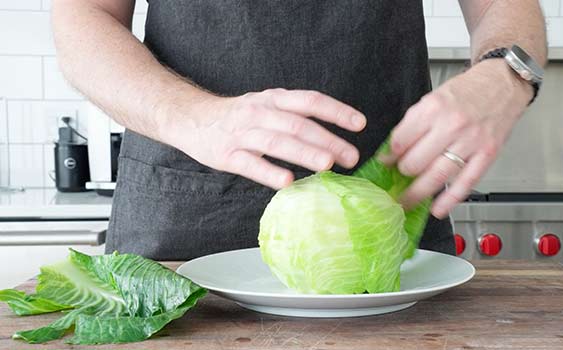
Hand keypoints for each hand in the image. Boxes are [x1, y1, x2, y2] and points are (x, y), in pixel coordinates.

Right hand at [173, 88, 365, 188]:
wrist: (191, 118)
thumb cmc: (238, 117)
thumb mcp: (267, 106)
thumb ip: (295, 117)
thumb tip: (333, 138)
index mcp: (274, 99)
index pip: (310, 101)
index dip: (336, 111)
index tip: (360, 124)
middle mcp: (260, 112)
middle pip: (298, 124)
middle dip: (327, 140)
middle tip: (351, 157)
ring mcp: (243, 134)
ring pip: (278, 142)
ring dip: (304, 153)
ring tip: (328, 165)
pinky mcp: (227, 155)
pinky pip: (251, 164)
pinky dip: (269, 173)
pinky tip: (287, 182)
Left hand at [386, 59, 531, 217]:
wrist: (503, 82)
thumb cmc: (468, 90)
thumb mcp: (434, 98)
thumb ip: (414, 124)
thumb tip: (394, 150)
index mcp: (433, 108)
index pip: (400, 141)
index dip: (389, 156)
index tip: (386, 163)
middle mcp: (451, 125)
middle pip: (415, 162)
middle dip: (402, 174)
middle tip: (398, 179)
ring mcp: (470, 142)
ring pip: (436, 176)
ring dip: (417, 194)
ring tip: (406, 202)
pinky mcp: (487, 154)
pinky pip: (465, 183)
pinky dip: (449, 200)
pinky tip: (437, 209)